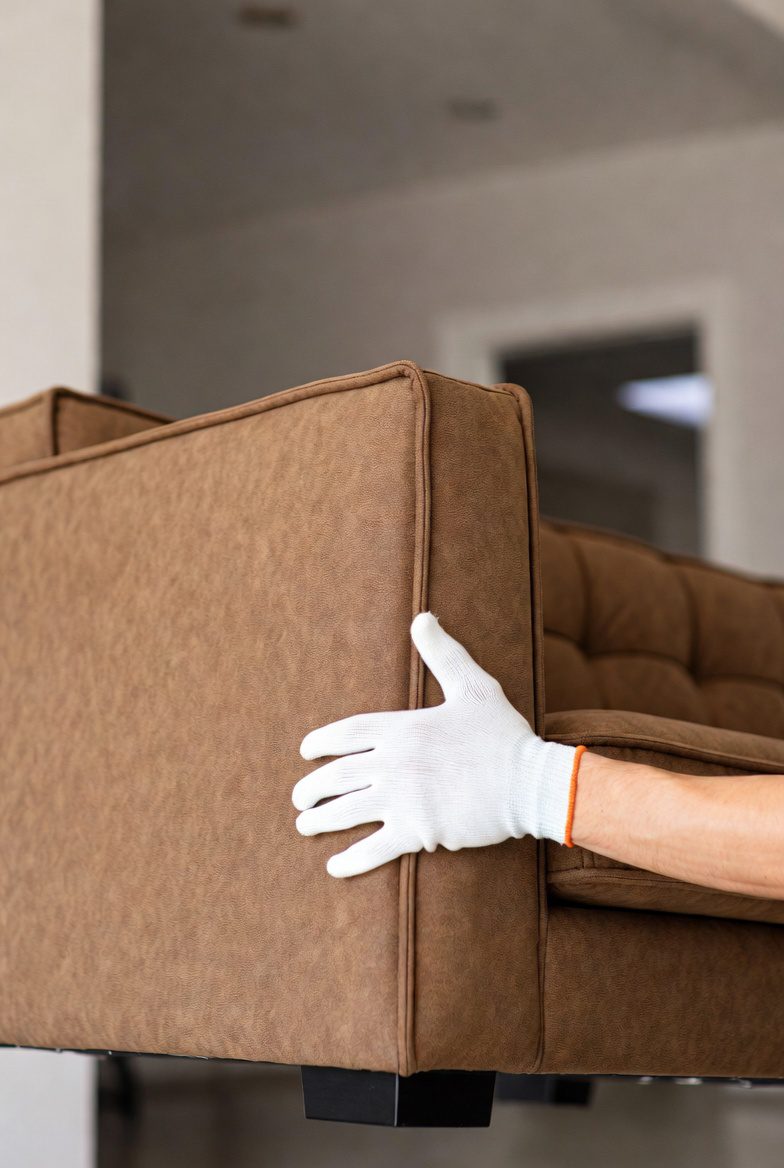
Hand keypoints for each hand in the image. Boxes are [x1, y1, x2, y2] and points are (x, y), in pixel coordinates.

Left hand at [292, 612, 580, 876]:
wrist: (530, 782)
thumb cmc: (503, 734)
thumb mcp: (473, 685)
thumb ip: (443, 653)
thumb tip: (423, 617)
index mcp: (403, 727)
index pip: (347, 733)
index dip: (321, 743)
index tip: (305, 752)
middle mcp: (395, 761)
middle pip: (336, 776)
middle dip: (311, 789)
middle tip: (299, 799)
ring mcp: (403, 797)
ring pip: (346, 811)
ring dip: (319, 821)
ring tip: (304, 826)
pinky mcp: (417, 831)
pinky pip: (373, 848)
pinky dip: (350, 860)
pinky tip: (334, 866)